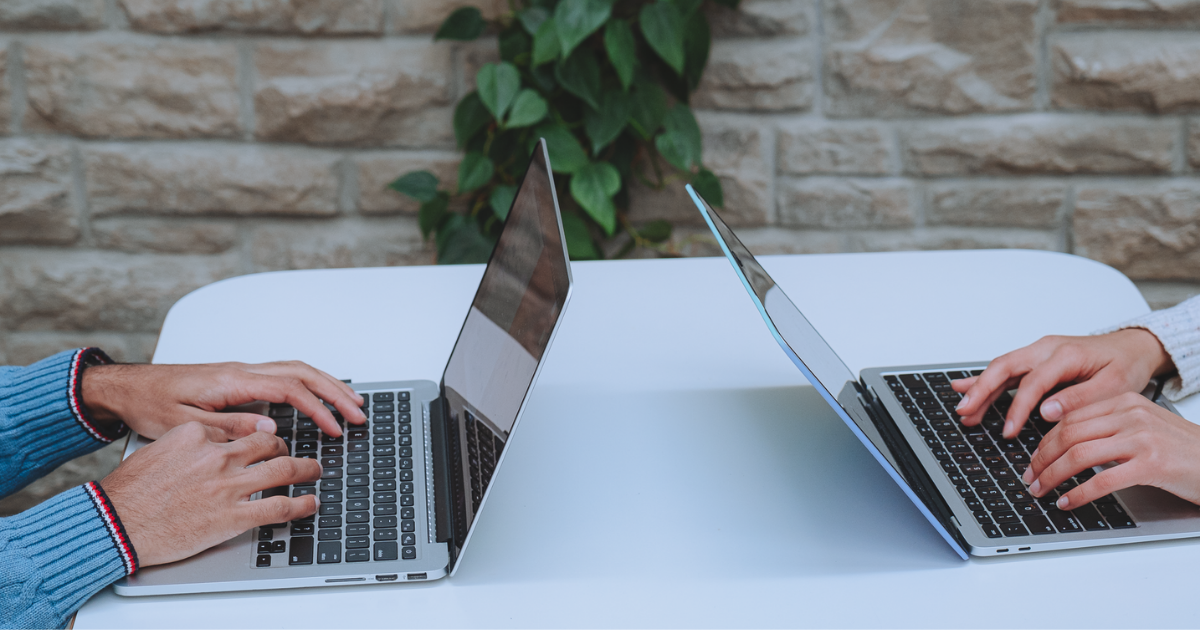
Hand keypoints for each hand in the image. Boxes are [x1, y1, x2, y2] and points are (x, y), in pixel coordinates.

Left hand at [81, 360, 364, 438]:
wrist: (127, 387)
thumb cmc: (149, 404)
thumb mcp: (184, 425)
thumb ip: (228, 427)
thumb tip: (269, 430)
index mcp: (233, 380)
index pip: (290, 390)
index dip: (318, 408)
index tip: (335, 429)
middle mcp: (242, 370)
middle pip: (303, 372)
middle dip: (335, 391)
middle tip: (359, 413)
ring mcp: (242, 371)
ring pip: (296, 370)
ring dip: (326, 385)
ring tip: (349, 404)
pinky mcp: (239, 378)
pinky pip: (284, 374)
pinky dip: (309, 383)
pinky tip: (318, 396)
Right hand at [101, 422, 319, 566]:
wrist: (115, 522)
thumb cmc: (130, 491)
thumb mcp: (158, 448)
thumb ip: (188, 441)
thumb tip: (206, 441)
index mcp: (197, 434)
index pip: (238, 428)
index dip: (254, 434)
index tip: (264, 440)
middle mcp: (218, 456)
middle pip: (268, 442)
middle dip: (287, 447)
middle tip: (295, 453)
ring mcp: (228, 486)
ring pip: (283, 469)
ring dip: (306, 470)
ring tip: (315, 471)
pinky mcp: (233, 516)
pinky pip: (279, 507)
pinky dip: (301, 505)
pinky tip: (310, 504)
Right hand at [951, 329, 1172, 438]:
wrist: (1133, 347)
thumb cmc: (1125, 365)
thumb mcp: (1114, 386)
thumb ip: (1079, 398)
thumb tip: (1046, 412)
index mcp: (1066, 354)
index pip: (1032, 382)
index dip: (1017, 408)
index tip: (1008, 431)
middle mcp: (1047, 348)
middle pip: (1005, 367)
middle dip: (981, 390)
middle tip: (965, 411)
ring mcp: (1039, 352)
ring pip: (1001, 368)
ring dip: (979, 388)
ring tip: (963, 409)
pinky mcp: (1036, 359)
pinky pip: (1006, 369)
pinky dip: (985, 379)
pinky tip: (965, 386)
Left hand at [1022, 393, 1199, 508]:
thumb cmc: (1183, 450)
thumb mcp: (1144, 426)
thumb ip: (1109, 427)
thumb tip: (1065, 444)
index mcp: (1125, 401)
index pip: (1070, 418)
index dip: (1044, 441)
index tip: (1032, 460)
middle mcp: (1131, 415)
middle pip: (1069, 434)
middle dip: (1042, 459)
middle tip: (1029, 478)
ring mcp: (1142, 438)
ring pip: (1079, 455)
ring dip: (1053, 476)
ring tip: (1041, 491)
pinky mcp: (1152, 464)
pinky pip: (1102, 480)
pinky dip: (1079, 493)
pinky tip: (1067, 502)